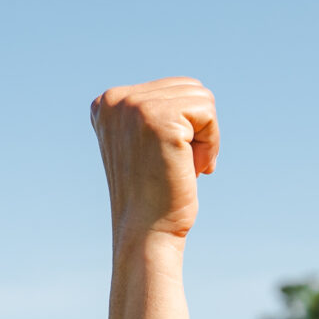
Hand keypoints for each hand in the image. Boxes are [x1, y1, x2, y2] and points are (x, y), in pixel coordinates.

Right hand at [90, 76, 217, 242]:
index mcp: (107, 102)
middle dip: (198, 128)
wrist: (147, 231)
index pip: (173, 89)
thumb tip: (193, 90)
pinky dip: (211, 143)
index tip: (168, 158)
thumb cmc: (155, 193)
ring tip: (185, 166)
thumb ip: (155, 112)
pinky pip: (208, 113)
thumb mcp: (146, 143)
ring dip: (206, 137)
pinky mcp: (159, 119)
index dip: (186, 126)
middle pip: (190, 87)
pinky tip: (194, 168)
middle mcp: (115, 99)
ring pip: (202, 98)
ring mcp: (134, 106)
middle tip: (181, 164)